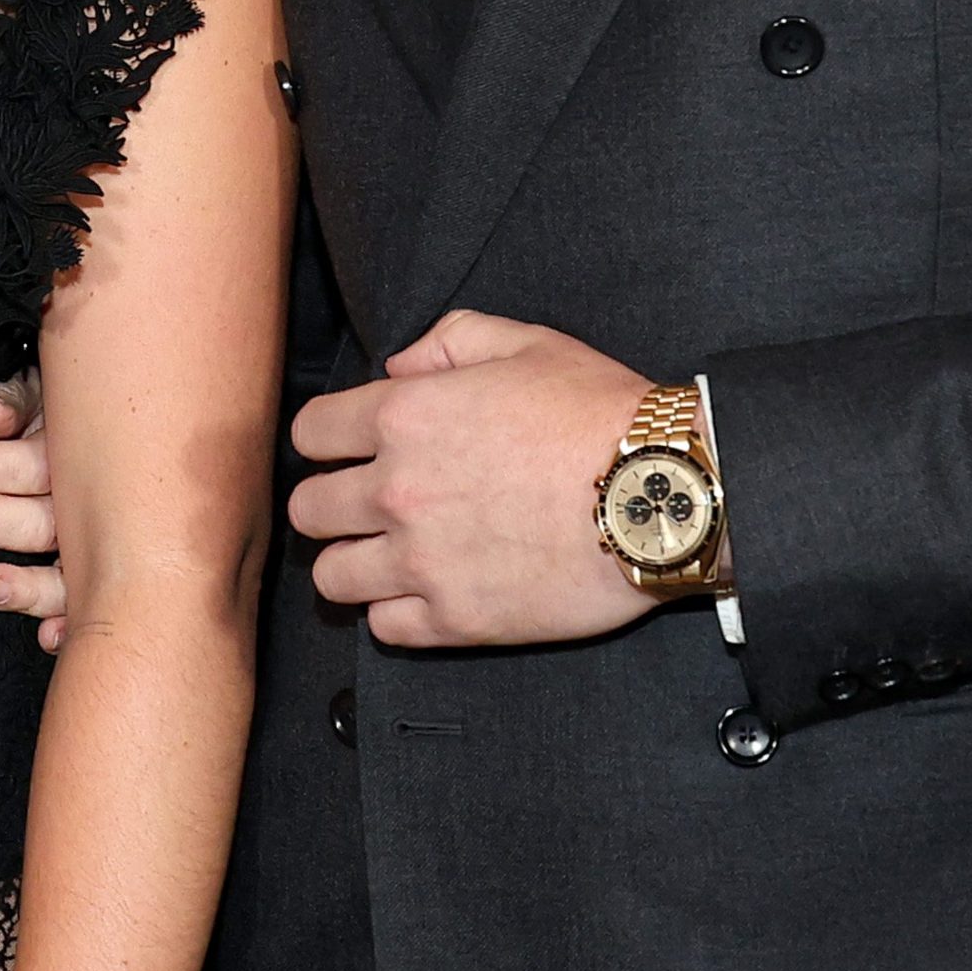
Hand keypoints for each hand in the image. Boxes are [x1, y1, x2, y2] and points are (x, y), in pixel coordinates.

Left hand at [288, 311, 654, 646]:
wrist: (664, 494)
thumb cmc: (599, 415)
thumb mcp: (522, 342)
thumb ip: (445, 342)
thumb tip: (398, 367)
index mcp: (402, 416)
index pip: (309, 434)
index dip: (326, 441)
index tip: (346, 451)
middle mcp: (396, 490)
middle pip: (307, 509)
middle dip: (329, 503)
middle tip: (363, 507)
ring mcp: (422, 560)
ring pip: (332, 576)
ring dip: (352, 563)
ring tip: (385, 556)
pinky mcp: (458, 619)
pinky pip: (384, 628)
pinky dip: (394, 614)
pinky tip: (422, 594)